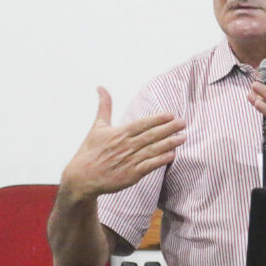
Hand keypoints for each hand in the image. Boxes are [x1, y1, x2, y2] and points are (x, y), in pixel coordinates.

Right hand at [61, 87, 185, 199]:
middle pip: (151, 136)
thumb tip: (101, 87)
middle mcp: (125, 146)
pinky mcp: (131, 175)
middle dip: (168, 129)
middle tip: (183, 122)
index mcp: (118, 134)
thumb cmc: (90, 151)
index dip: (157, 119)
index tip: (171, 115)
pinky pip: (149, 166)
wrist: (82, 177)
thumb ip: (104, 107)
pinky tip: (172, 155)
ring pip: (152, 150)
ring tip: (183, 137)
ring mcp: (129, 161)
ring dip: (169, 143)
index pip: (141, 124)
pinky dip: (160, 160)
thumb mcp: (97, 127)